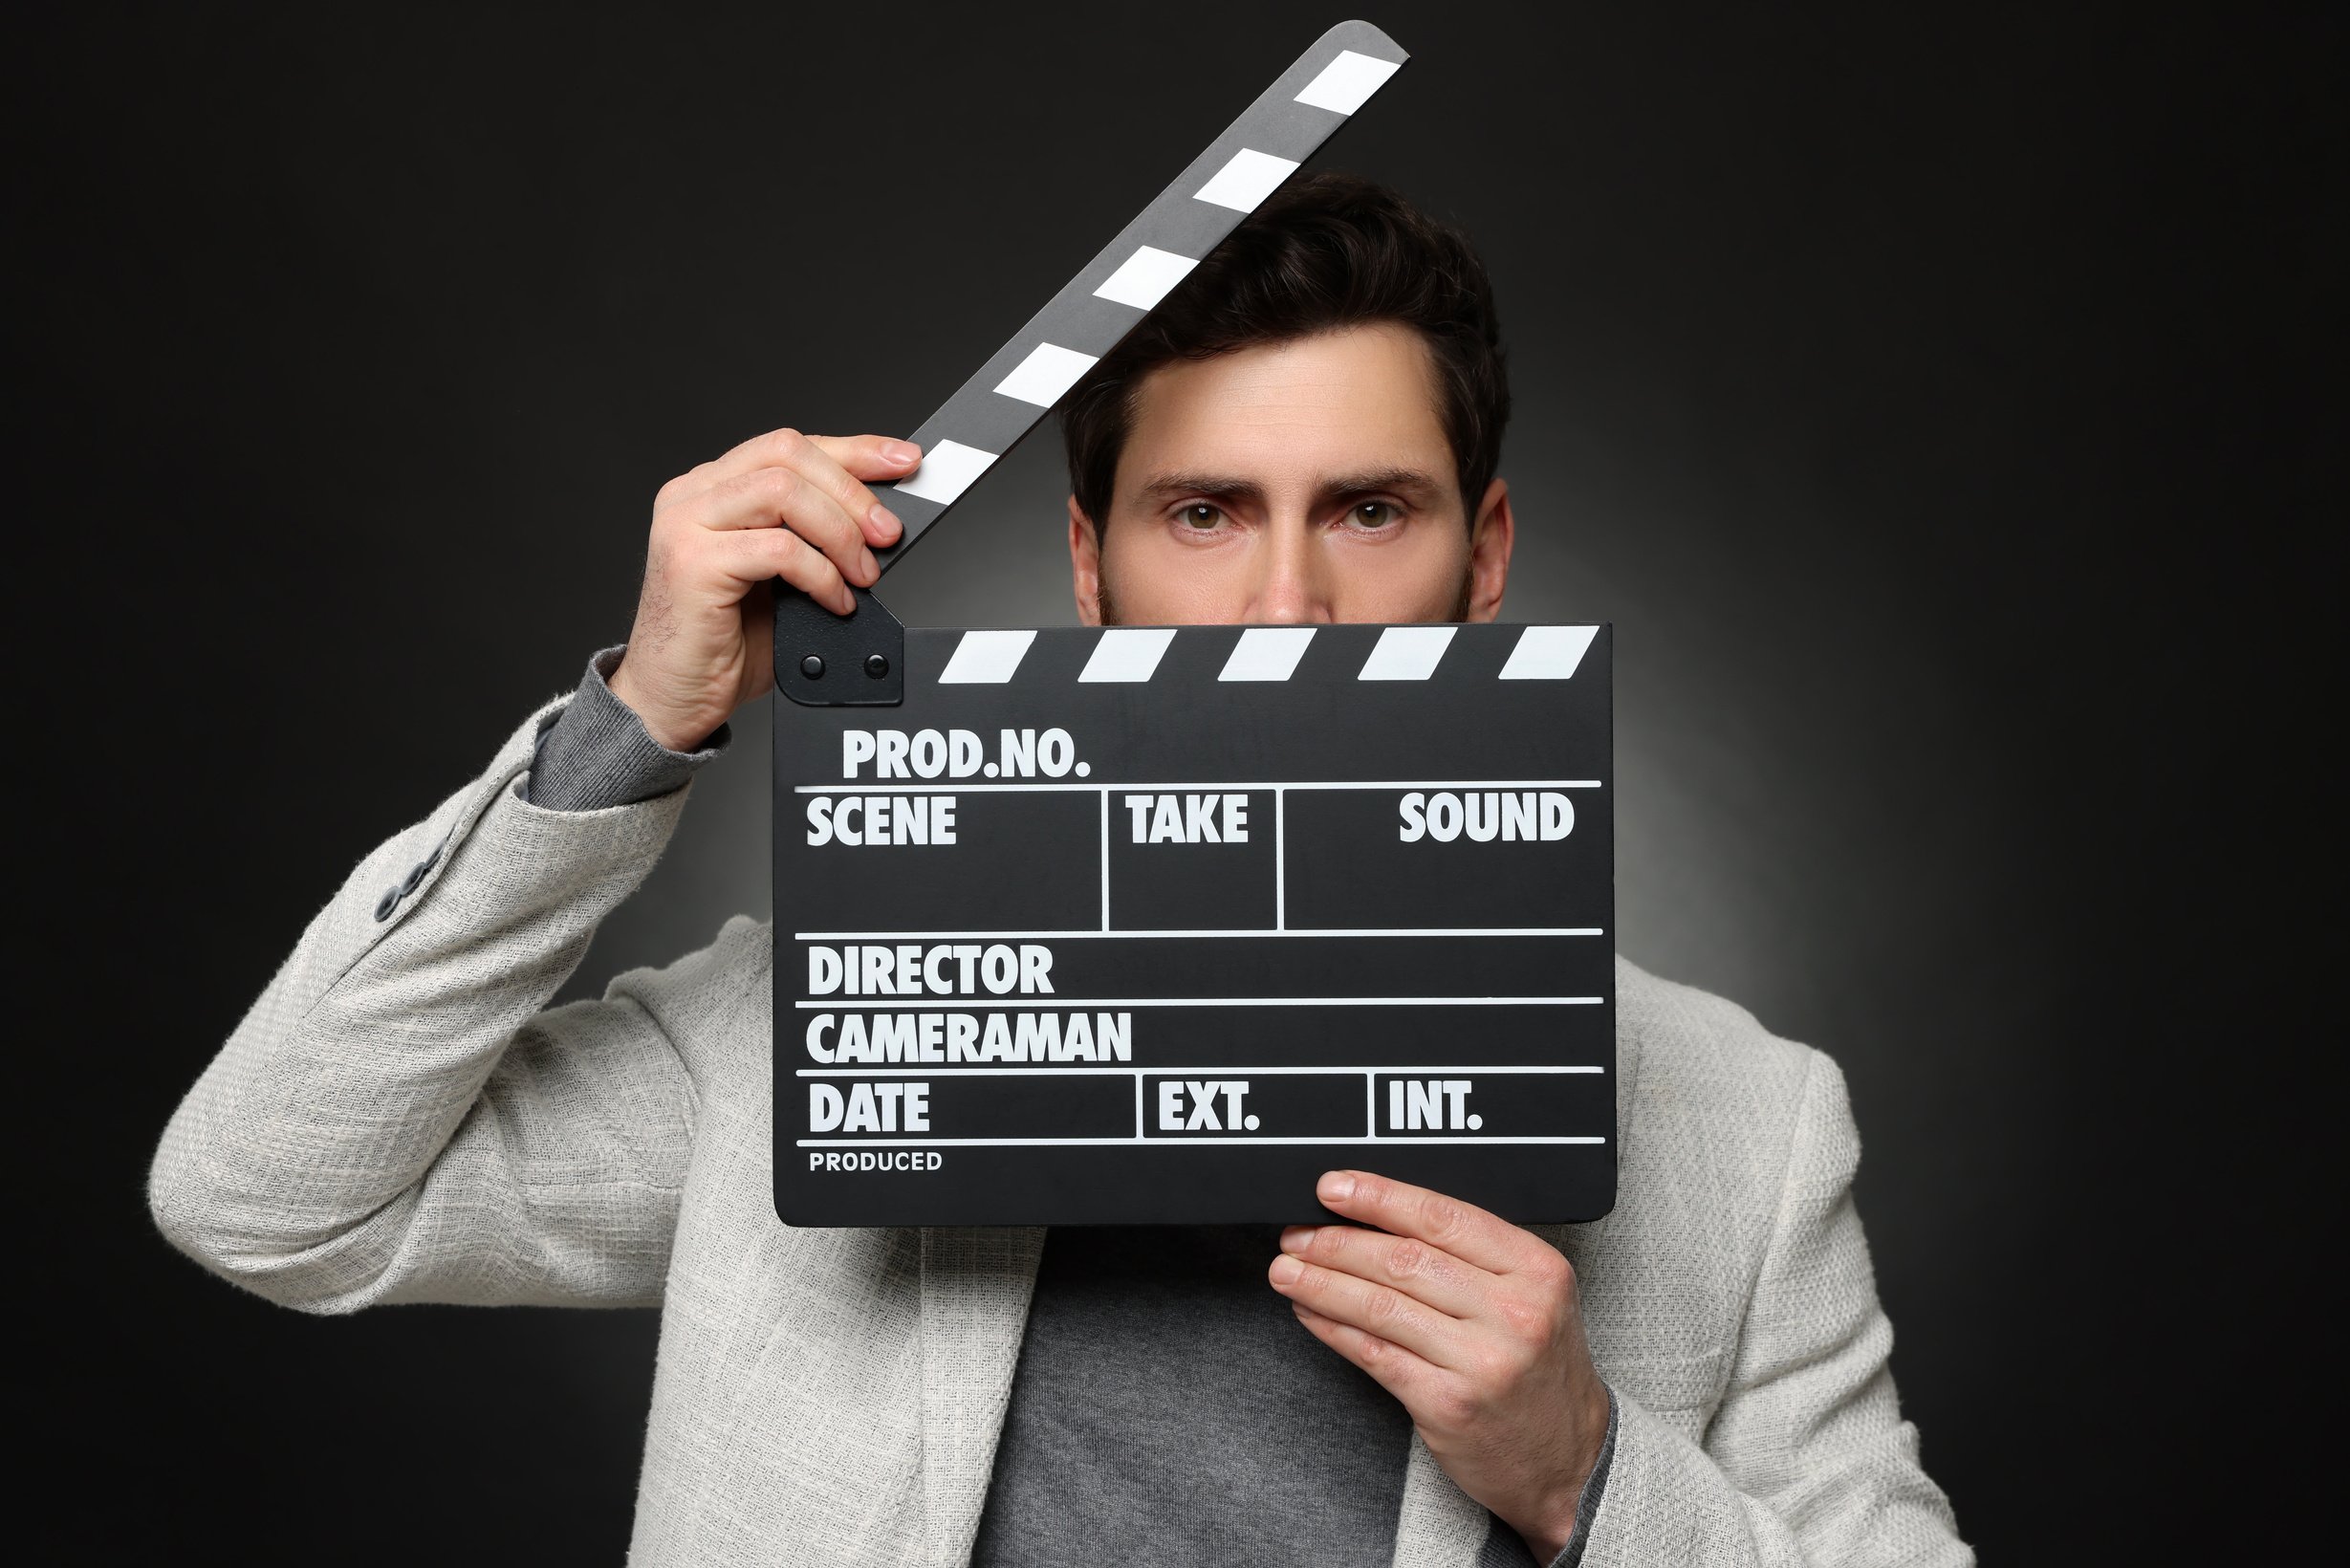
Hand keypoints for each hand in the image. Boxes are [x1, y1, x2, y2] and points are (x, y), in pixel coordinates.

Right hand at [605, 428, 918, 750]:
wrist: (672, 699)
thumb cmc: (724, 643)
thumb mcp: (783, 577)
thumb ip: (813, 538)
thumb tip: (879, 520)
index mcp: (713, 488)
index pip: (790, 447)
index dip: (853, 449)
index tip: (901, 461)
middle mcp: (694, 496)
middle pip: (789, 455)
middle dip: (853, 493)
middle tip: (887, 533)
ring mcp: (686, 524)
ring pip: (784, 492)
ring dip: (840, 532)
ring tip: (862, 574)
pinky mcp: (692, 562)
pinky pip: (780, 548)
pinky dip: (822, 574)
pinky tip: (835, 601)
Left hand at [1268, 1170, 1609, 1561]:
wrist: (1570, 1460)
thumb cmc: (1540, 1370)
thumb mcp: (1534, 1297)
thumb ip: (1474, 1257)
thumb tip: (1378, 1217)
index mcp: (1536, 1270)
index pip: (1443, 1217)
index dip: (1378, 1197)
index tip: (1332, 1187)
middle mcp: (1515, 1313)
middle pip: (1405, 1260)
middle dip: (1337, 1242)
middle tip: (1297, 1233)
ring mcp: (1482, 1362)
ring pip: (1382, 1305)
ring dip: (1322, 1283)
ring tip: (1287, 1270)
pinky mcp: (1449, 1405)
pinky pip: (1375, 1353)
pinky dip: (1333, 1328)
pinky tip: (1309, 1313)